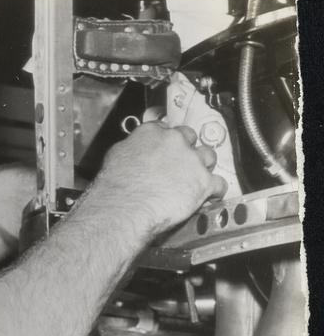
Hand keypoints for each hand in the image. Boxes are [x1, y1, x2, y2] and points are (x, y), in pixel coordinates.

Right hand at [92, 121, 226, 235]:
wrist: (125, 207)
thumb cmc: (116, 187)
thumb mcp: (116, 156)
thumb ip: (133, 148)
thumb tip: (135, 150)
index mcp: (151, 133)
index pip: (165, 128)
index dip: (166, 141)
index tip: (165, 148)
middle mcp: (174, 141)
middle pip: (190, 138)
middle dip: (186, 150)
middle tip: (180, 163)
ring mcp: (191, 161)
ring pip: (209, 156)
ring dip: (203, 166)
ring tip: (197, 178)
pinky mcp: (203, 182)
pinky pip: (219, 183)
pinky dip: (215, 191)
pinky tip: (210, 195)